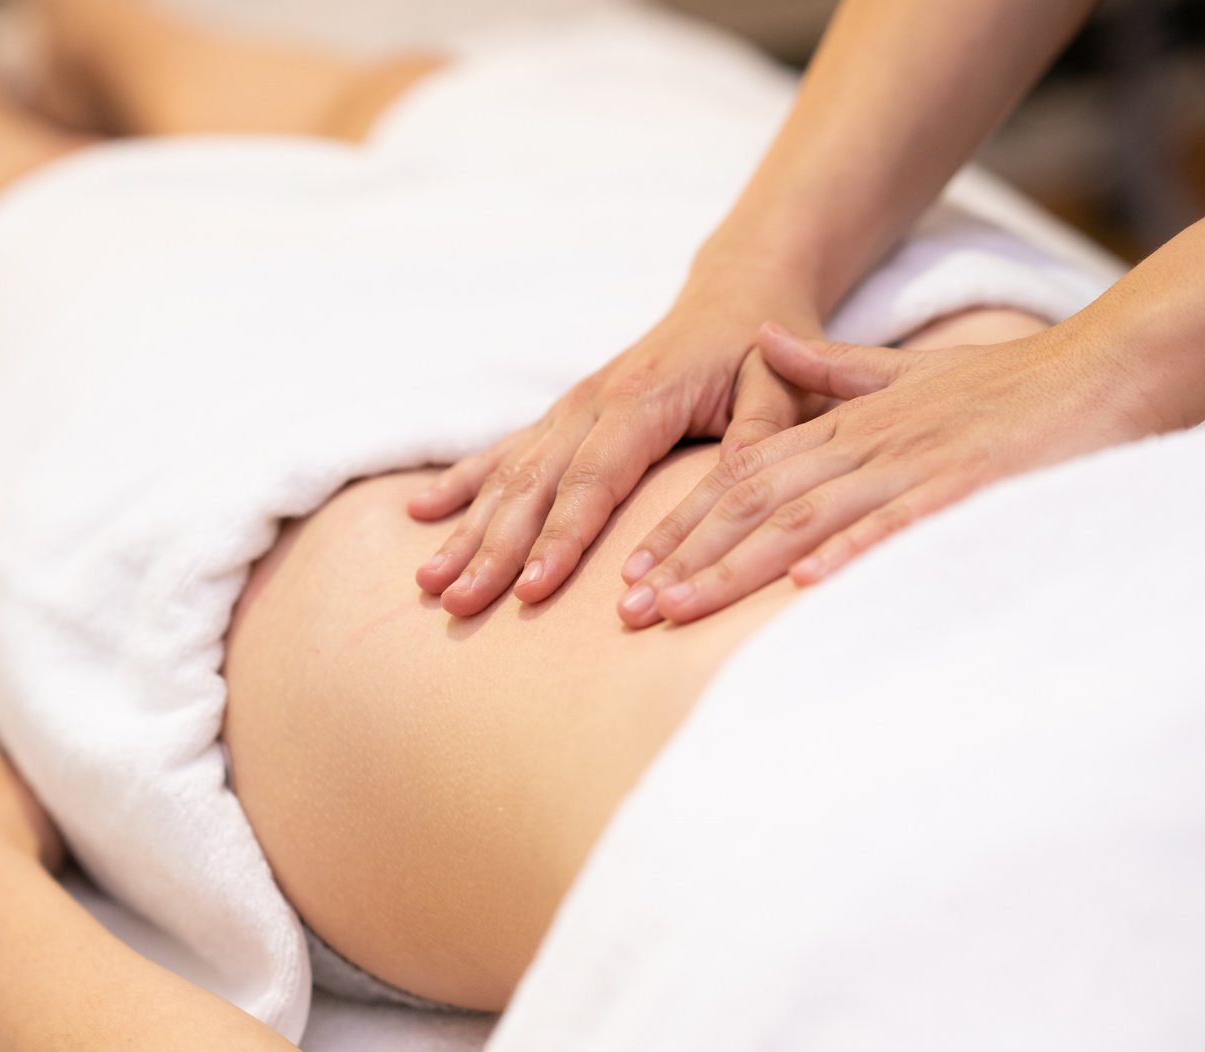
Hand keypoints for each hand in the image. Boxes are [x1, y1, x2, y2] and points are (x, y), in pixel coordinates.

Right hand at [410, 279, 823, 616]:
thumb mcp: (782, 383)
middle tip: (459, 604)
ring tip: (429, 581)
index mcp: (643, 399)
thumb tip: (741, 481)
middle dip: (492, 549)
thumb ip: (763, 430)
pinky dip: (461, 483)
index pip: (594, 479)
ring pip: (507, 474)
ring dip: (466, 530)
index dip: (561, 537)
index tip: (533, 591)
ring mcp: (570, 408)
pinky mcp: (562, 415)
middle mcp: (592, 402)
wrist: (735, 294)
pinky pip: (503, 452)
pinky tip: (421, 513)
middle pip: (533, 485)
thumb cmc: (763, 347)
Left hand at [616, 319, 1152, 626]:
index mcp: (845, 425)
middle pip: (752, 502)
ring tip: (676, 609)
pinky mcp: (964, 485)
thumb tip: (768, 345)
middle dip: (684, 557)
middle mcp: (863, 443)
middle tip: (624, 609)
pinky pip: (895, 522)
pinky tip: (800, 586)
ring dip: (733, 566)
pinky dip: (845, 551)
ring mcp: (911, 463)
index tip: (632, 571)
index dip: (682, 524)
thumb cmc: (1008, 385)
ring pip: (802, 517)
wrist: (1105, 366)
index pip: (743, 477)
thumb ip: (832, 373)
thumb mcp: (906, 376)